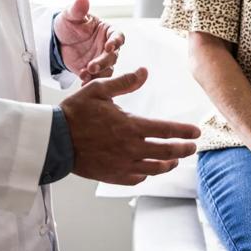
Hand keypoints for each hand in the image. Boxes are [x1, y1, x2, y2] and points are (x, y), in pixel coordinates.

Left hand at [54, 0, 124, 80]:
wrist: (57, 40)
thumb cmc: (69, 24)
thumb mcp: (71, 15)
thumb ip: (78, 9)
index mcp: (107, 31)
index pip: (117, 36)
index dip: (116, 42)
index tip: (109, 46)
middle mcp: (107, 47)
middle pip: (113, 56)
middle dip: (104, 62)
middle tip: (92, 66)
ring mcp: (101, 60)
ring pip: (107, 69)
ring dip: (98, 73)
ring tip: (85, 74)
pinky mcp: (93, 71)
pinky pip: (96, 77)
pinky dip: (90, 80)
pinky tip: (83, 81)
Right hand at [59, 68, 200, 184]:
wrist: (55, 139)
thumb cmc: (75, 113)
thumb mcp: (99, 90)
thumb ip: (124, 82)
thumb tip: (144, 72)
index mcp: (130, 126)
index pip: (167, 130)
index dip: (184, 131)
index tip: (196, 132)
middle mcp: (131, 148)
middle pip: (167, 152)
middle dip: (184, 150)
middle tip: (192, 148)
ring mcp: (122, 164)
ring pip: (154, 168)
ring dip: (168, 164)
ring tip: (175, 161)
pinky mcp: (112, 175)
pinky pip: (137, 178)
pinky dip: (147, 174)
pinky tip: (149, 170)